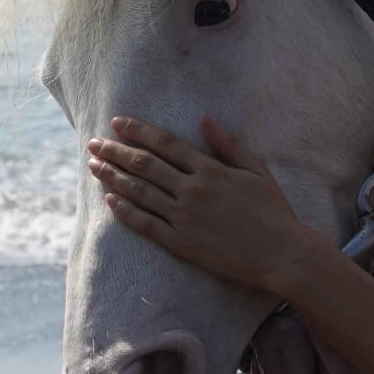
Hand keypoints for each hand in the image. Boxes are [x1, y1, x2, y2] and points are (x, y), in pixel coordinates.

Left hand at [86, 116, 305, 294]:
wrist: (281, 254)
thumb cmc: (274, 211)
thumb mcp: (257, 171)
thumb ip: (229, 144)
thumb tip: (204, 119)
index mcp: (211, 170)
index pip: (166, 144)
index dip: (138, 131)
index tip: (117, 122)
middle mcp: (193, 190)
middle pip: (144, 165)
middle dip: (115, 151)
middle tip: (93, 143)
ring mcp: (184, 218)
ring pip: (139, 192)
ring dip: (113, 177)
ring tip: (93, 166)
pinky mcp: (181, 243)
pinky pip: (145, 224)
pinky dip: (125, 211)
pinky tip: (110, 199)